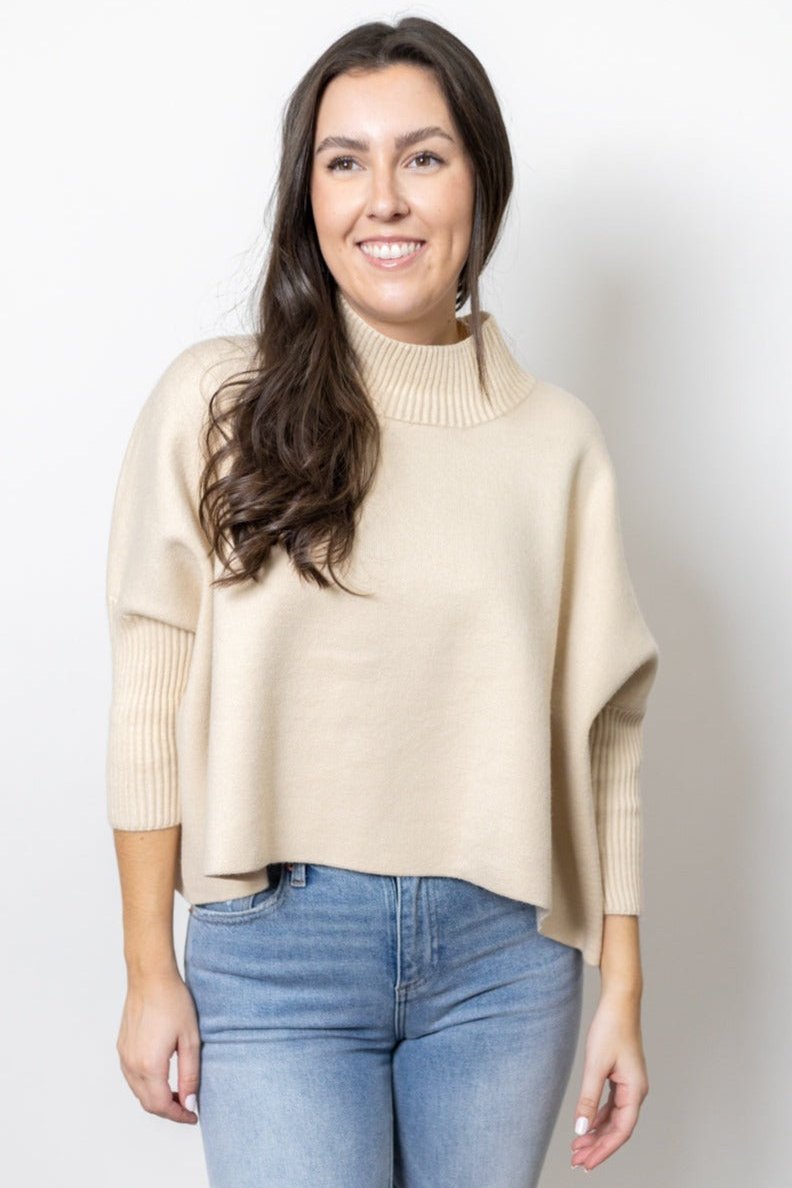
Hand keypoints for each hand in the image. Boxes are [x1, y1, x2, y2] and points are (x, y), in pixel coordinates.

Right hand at [116, 970, 200, 1123]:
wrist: (150, 977)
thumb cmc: (172, 1002)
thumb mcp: (190, 1039)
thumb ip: (190, 1075)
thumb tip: (189, 1102)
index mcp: (149, 1065)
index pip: (162, 1105)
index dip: (179, 1115)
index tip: (193, 1116)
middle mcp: (132, 1065)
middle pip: (148, 1103)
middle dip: (169, 1110)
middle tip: (188, 1106)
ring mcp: (124, 1057)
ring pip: (138, 1092)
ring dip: (157, 1099)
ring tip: (178, 1092)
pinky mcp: (121, 1048)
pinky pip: (132, 1078)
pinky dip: (146, 1086)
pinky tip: (162, 1077)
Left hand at [570, 989, 647, 1170]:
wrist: (619, 1002)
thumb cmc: (610, 1028)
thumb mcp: (595, 1065)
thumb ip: (589, 1099)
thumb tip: (581, 1129)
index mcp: (635, 1090)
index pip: (621, 1131)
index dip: (604, 1149)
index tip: (587, 1162)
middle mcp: (636, 1091)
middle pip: (618, 1128)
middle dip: (598, 1146)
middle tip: (577, 1161)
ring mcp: (630, 1085)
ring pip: (614, 1118)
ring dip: (597, 1133)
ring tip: (578, 1148)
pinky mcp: (622, 1077)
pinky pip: (612, 1106)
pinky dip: (599, 1118)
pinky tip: (587, 1126)